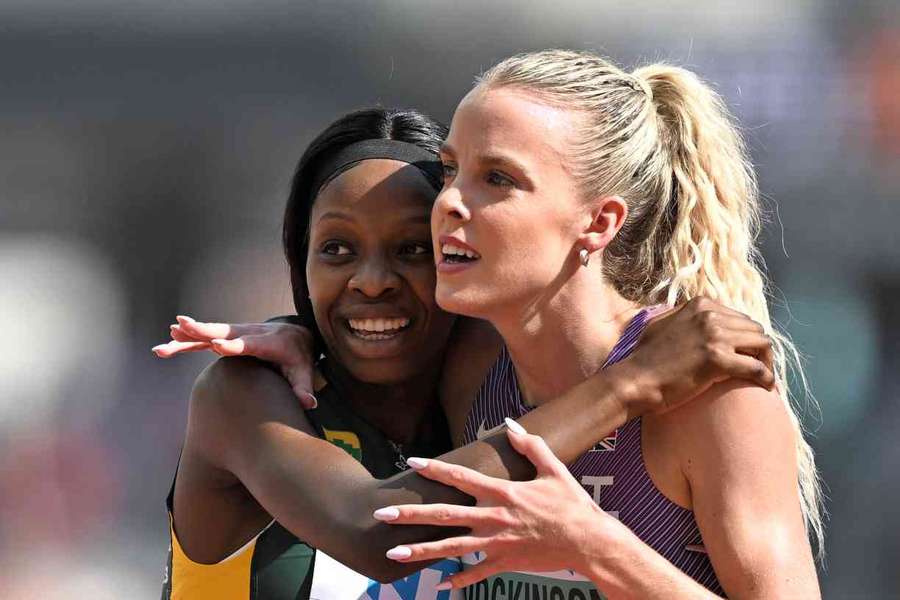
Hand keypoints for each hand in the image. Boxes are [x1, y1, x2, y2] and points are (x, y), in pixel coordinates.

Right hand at [152, 315, 317, 408]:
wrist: (296, 337)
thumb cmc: (299, 358)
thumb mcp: (304, 371)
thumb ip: (303, 386)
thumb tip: (309, 403)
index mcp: (270, 342)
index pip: (250, 344)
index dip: (235, 345)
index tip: (218, 346)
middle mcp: (251, 334)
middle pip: (224, 331)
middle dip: (203, 330)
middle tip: (182, 326)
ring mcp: (237, 334)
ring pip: (210, 333)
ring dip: (188, 336)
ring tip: (165, 341)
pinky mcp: (228, 338)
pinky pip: (205, 339)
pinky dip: (187, 341)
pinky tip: (166, 345)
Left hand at [374, 419, 620, 589]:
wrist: (589, 542)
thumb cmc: (573, 504)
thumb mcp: (553, 469)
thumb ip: (530, 445)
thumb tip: (510, 423)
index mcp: (503, 492)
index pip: (461, 477)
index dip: (435, 469)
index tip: (411, 463)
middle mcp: (494, 517)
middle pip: (444, 515)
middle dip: (410, 514)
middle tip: (382, 513)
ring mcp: (497, 543)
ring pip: (451, 548)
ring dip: (420, 551)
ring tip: (392, 553)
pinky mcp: (505, 563)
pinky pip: (476, 574)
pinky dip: (458, 580)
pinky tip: (439, 585)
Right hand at [615, 297, 775, 415]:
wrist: (635, 380)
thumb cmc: (644, 358)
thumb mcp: (661, 324)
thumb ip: (682, 316)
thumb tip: (695, 316)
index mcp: (699, 304)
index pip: (739, 317)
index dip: (745, 337)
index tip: (745, 353)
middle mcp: (709, 315)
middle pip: (754, 329)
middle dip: (759, 349)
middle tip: (757, 368)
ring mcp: (714, 336)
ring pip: (762, 344)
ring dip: (766, 362)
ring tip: (763, 378)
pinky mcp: (718, 359)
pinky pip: (756, 368)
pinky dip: (766, 378)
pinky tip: (766, 387)